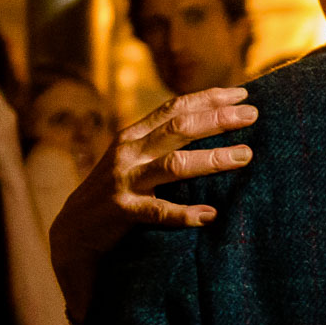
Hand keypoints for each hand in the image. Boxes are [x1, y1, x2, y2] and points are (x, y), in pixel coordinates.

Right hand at [49, 87, 255, 324]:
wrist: (72, 231)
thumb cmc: (115, 192)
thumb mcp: (134, 159)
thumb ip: (161, 142)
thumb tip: (209, 126)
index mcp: (133, 136)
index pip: (174, 107)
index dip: (209, 98)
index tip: (242, 92)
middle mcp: (129, 153)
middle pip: (179, 128)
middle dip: (218, 119)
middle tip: (253, 115)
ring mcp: (125, 181)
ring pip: (173, 165)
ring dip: (212, 159)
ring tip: (245, 156)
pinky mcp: (122, 212)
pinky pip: (158, 212)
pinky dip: (185, 214)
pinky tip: (210, 215)